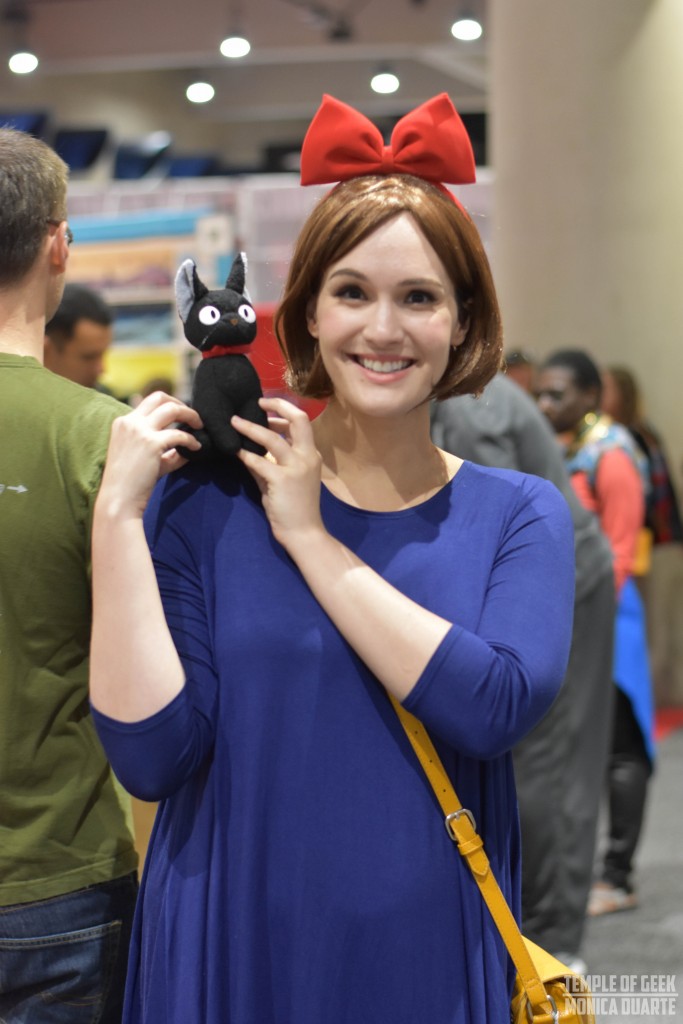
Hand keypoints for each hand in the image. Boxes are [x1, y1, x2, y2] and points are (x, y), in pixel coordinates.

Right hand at [97, 392, 202, 518]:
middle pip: (160, 397)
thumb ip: (163, 449)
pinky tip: (196, 447)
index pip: (149, 401)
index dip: (169, 404)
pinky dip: (191, 439)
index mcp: (123, 422)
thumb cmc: (131, 483)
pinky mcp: (151, 443)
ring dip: (190, 415)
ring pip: (172, 409)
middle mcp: (130, 421)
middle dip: (181, 403)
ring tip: (200, 427)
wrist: (119, 500)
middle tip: (194, 417)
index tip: (182, 415)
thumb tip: (187, 446)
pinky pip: (179, 434)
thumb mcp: (144, 458)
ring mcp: (140, 431)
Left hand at [233, 398, 324, 550]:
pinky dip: (245, 455)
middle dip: (277, 405)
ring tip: (234, 422)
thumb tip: (248, 449)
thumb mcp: (282, 480)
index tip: (267, 407)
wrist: (304, 533)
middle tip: (257, 401)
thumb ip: (269, 463)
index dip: (283, 411)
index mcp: (310, 454)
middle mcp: (307, 456)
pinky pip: (258, 461)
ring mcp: (296, 467)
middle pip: (298, 419)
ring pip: (272, 438)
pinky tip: (234, 451)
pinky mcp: (282, 480)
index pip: (300, 423)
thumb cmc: (295, 508)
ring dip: (250, 428)